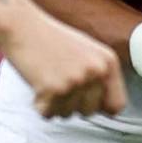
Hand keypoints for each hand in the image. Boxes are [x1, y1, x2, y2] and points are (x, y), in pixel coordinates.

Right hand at [5, 8, 127, 118]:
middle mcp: (96, 72)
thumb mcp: (88, 53)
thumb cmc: (53, 39)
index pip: (117, 104)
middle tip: (61, 84)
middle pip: (90, 112)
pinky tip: (38, 84)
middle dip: (74, 104)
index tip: (88, 103)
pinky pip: (48, 114)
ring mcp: (76, 81)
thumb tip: (107, 107)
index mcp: (109, 62)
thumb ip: (99, 76)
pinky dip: (40, 105)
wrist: (24, 28)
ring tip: (49, 80)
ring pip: (67, 115)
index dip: (100, 107)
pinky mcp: (54, 90)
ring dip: (56, 104)